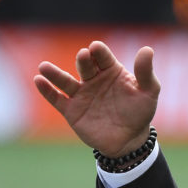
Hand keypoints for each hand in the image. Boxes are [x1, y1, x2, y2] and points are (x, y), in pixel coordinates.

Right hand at [34, 41, 160, 156]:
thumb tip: (147, 49)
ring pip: (65, 81)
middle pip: (85, 66)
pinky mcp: (72, 110)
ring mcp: (82, 95)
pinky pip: (56, 99)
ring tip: (44, 67)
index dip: (99, 52)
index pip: (103, 57)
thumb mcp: (149, 91)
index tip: (96, 48)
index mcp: (112, 71)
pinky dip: (47, 91)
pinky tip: (39, 81)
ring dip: (55, 74)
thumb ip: (145, 72)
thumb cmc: (140, 111)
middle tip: (83, 55)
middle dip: (84, 60)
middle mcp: (94, 80)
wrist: (129, 139)